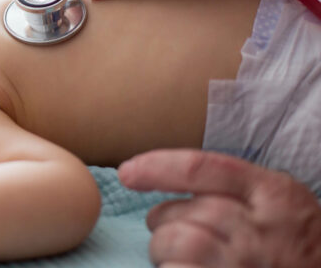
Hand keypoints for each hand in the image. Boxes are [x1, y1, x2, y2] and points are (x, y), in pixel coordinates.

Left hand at [118, 149, 320, 266]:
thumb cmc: (299, 245)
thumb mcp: (280, 204)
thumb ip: (234, 189)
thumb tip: (165, 181)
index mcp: (272, 193)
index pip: (200, 168)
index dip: (156, 168)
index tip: (127, 173)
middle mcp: (261, 228)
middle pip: (185, 211)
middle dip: (163, 221)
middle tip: (168, 233)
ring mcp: (249, 264)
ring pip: (179, 244)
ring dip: (163, 251)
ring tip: (174, 257)